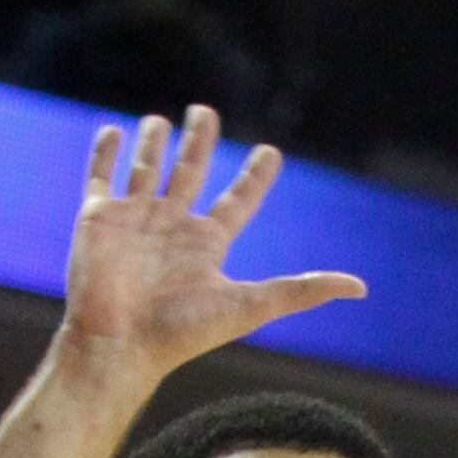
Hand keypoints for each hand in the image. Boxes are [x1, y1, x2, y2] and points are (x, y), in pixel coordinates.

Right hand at [49, 105, 364, 386]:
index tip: (270, 153)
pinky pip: (101, 177)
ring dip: (153, 144)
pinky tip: (114, 130)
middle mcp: (171, 228)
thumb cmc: (182, 332)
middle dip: (199, 142)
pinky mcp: (96, 218)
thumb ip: (303, 290)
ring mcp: (133, 221)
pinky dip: (105, 152)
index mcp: (206, 244)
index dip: (254, 178)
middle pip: (190, 173)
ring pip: (146, 170)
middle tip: (206, 112)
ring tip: (161, 120)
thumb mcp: (251, 305)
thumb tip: (361, 289)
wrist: (118, 345)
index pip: (237, 201)